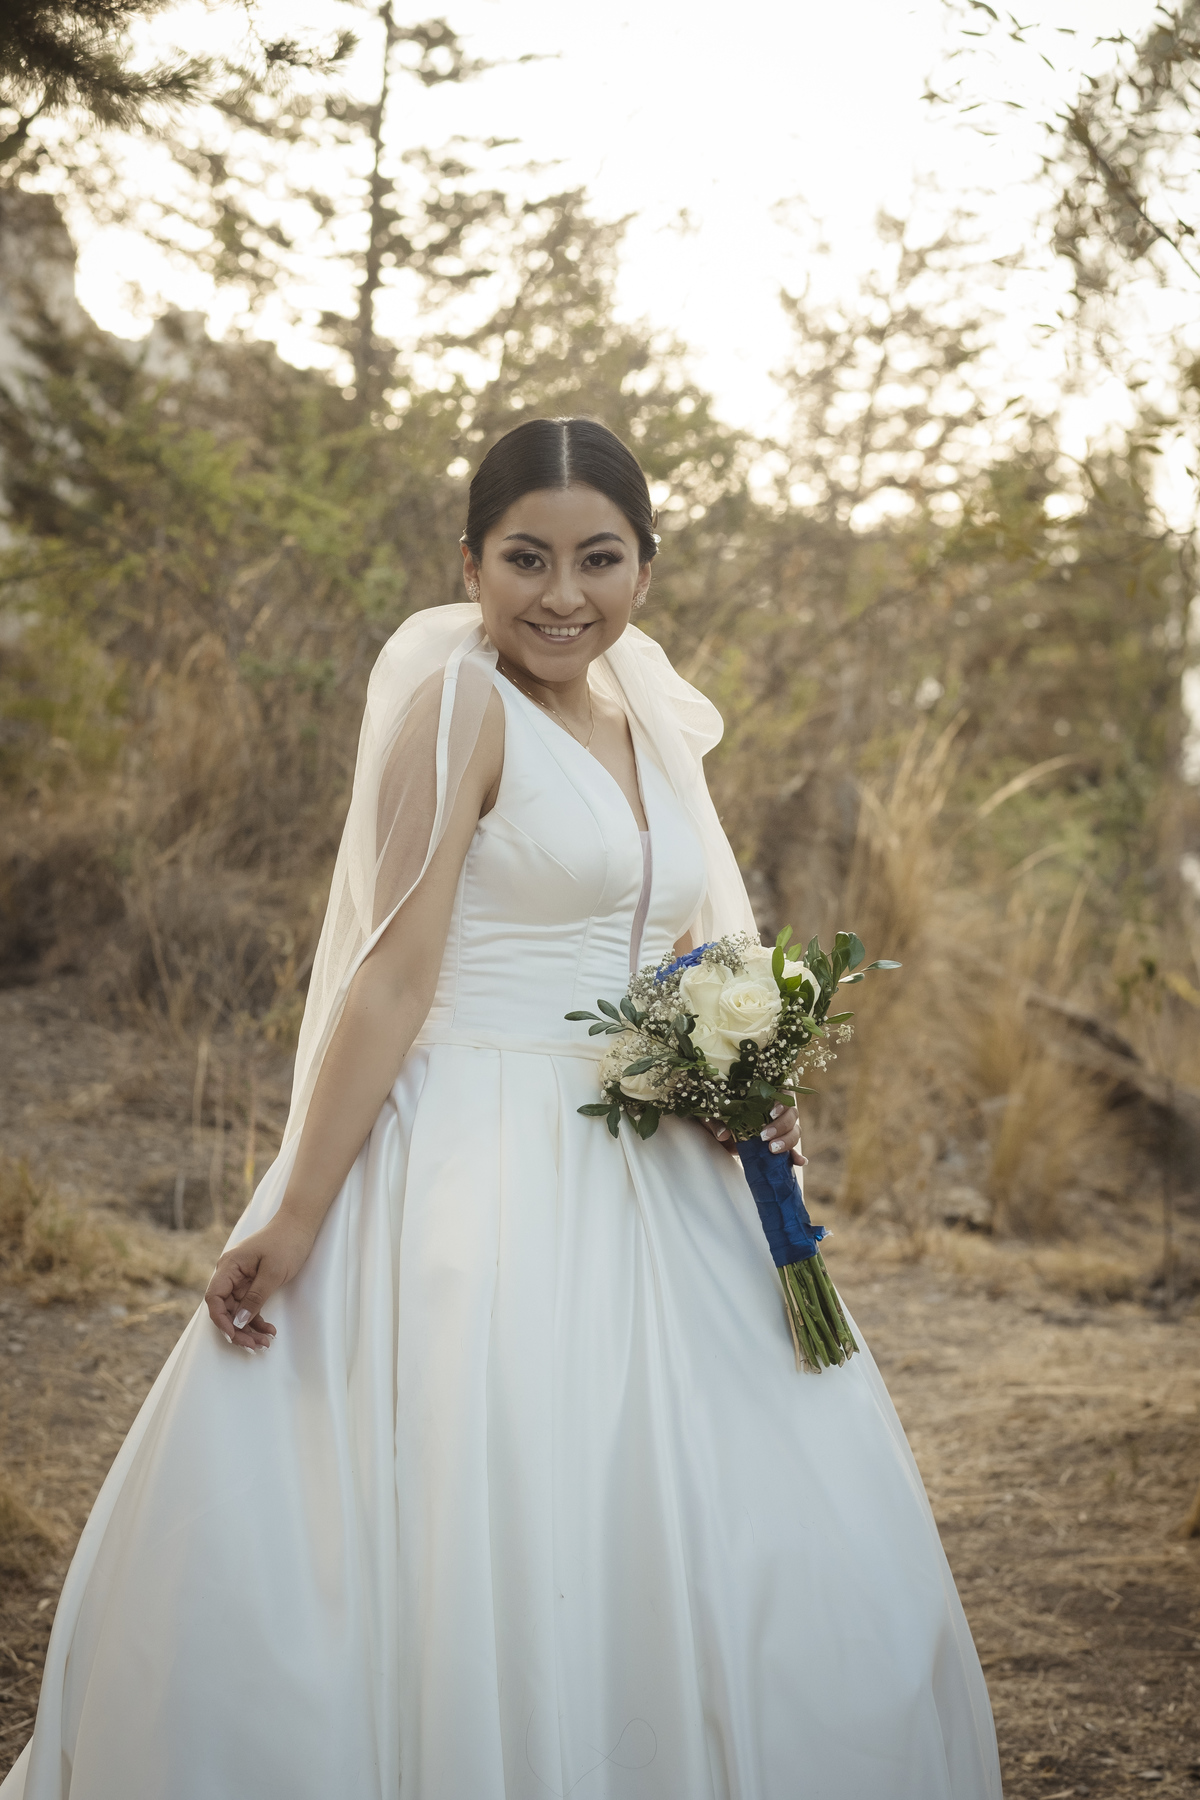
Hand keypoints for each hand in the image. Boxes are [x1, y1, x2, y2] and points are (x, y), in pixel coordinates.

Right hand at [204, 1212, 314, 1349]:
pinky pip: (250, 1306)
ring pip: (238, 1311)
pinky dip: (257, 1320)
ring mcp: (241, 1279)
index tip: (233, 1335)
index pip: (214, 1297)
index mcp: (229, 1266)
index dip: (220, 1319)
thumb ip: (255, 1298)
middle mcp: (231, 1273)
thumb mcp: (272, 1273)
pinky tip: (269, 1331)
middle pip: (225, 1308)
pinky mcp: (253, 1283)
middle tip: (255, 1346)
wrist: (300, 1224)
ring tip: (265, 1343)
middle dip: (238, 1329)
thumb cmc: (286, 1242)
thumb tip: (238, 1322)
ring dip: (249, 1329)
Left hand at [702, 1102, 806, 1165]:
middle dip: (782, 1125)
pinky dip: (796, 1156)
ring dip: (787, 1141)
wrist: (715, 1134)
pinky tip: (799, 1161)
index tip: (771, 1112)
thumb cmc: (715, 1117)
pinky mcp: (777, 1144)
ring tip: (772, 1149)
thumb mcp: (711, 1116)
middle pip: (792, 1113)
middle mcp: (774, 1110)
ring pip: (794, 1131)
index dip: (782, 1101)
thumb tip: (723, 1134)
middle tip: (764, 1136)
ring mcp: (778, 1128)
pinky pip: (792, 1149)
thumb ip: (716, 1122)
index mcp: (762, 1096)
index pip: (783, 1092)